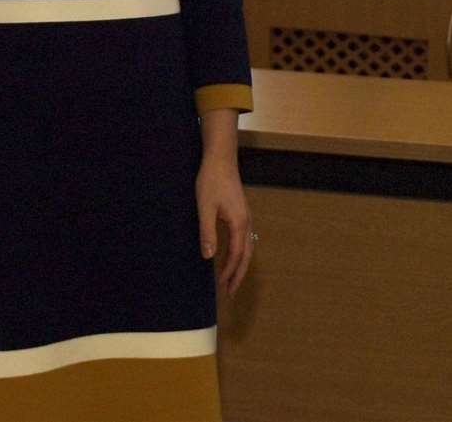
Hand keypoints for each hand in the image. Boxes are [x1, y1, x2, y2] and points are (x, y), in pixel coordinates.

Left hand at [196, 153, 252, 297]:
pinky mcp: (241, 212)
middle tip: (230, 292)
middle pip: (246, 255)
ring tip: (231, 278)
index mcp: (239, 223)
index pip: (236, 255)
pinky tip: (231, 254)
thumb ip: (207, 233)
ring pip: (247, 247)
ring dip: (240, 264)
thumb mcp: (204, 208)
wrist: (221, 159)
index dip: (229, 272)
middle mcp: (246, 222)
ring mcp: (245, 217)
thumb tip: (209, 257)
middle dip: (239, 274)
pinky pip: (244, 239)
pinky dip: (240, 252)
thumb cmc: (211, 181)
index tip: (222, 288)